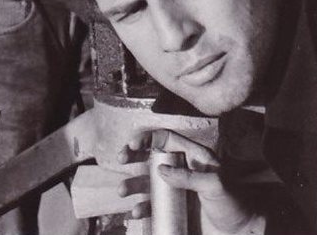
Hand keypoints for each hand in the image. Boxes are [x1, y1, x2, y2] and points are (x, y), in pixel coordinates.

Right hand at [118, 129, 260, 233]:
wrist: (242, 234)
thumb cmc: (235, 204)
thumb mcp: (215, 185)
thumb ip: (189, 176)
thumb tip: (160, 171)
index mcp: (192, 157)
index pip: (165, 139)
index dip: (148, 137)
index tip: (133, 144)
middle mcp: (180, 170)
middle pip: (150, 157)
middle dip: (133, 156)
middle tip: (121, 159)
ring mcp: (175, 191)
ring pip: (146, 183)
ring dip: (132, 185)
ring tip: (124, 192)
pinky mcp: (173, 210)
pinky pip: (151, 207)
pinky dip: (140, 209)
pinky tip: (135, 213)